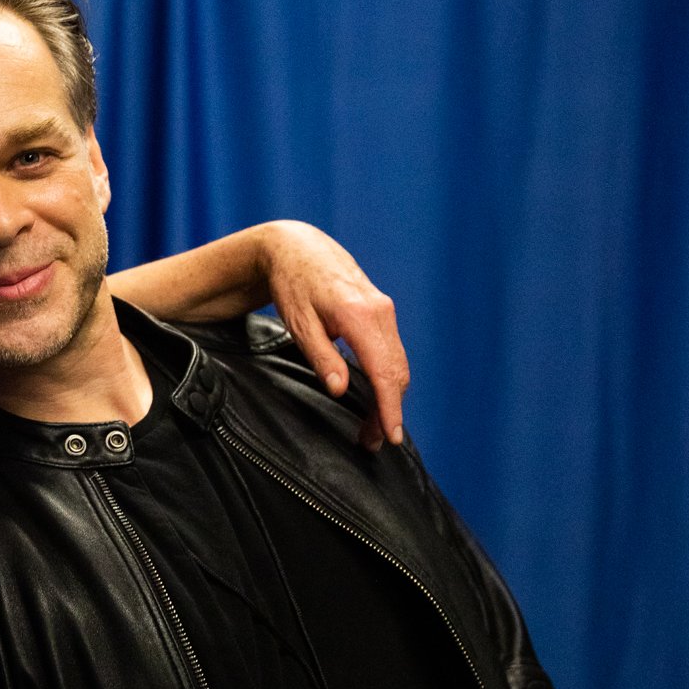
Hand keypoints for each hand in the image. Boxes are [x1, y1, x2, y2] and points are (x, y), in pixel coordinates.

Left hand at [256, 221, 407, 450]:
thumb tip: (339, 390)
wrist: (297, 247)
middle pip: (396, 372)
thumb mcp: (299, 323)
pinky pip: (390, 351)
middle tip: (371, 442)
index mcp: (360, 315)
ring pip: (396, 363)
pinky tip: (375, 396)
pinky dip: (387, 378)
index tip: (389, 435)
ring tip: (371, 427)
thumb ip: (322, 357)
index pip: (383, 371)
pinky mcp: (380, 312)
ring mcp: (383, 310)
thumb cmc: (292, 284)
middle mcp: (380, 312)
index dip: (389, 407)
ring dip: (388, 396)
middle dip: (388, 410)